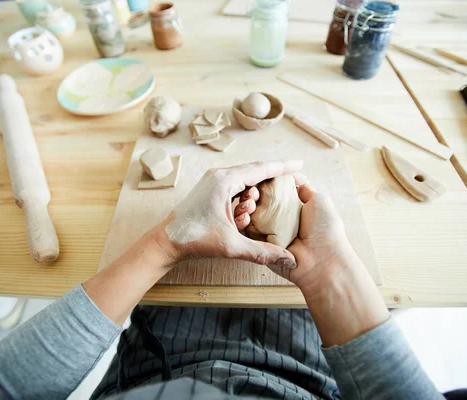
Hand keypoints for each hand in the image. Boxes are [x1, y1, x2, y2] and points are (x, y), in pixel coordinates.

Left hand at [161, 160, 302, 268]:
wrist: (166, 241)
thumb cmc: (194, 238)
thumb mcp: (231, 246)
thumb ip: (262, 252)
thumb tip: (288, 261)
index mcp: (224, 181)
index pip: (261, 169)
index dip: (283, 167)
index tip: (300, 164)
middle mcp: (219, 176)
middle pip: (254, 171)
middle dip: (272, 179)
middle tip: (291, 184)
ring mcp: (212, 181)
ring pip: (244, 180)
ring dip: (255, 193)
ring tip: (258, 209)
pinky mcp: (209, 190)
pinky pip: (234, 187)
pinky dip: (244, 197)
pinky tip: (246, 212)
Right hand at [245, 175, 359, 294]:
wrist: (323, 258)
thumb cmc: (326, 229)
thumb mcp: (319, 200)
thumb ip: (305, 189)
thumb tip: (297, 178)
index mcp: (292, 210)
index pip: (271, 193)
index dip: (263, 185)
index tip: (258, 180)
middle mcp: (279, 221)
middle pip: (258, 204)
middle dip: (251, 195)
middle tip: (251, 193)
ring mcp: (270, 235)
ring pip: (250, 218)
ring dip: (245, 208)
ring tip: (247, 204)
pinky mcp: (263, 248)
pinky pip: (248, 235)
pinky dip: (243, 225)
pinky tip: (243, 216)